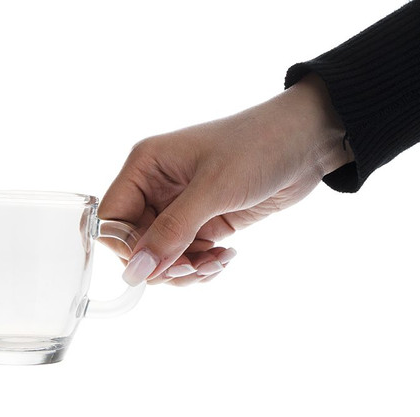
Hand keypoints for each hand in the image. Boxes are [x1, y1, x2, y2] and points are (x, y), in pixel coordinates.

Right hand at [99, 74, 353, 285]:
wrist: (307, 141)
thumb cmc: (257, 147)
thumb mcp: (212, 190)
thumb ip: (171, 232)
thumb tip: (136, 272)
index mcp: (146, 167)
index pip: (112, 219)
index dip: (128, 248)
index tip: (158, 264)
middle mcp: (156, 187)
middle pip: (136, 244)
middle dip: (163, 264)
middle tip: (194, 268)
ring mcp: (181, 207)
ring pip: (162, 256)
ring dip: (187, 269)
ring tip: (218, 261)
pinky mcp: (205, 221)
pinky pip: (188, 256)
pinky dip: (203, 265)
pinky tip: (226, 255)